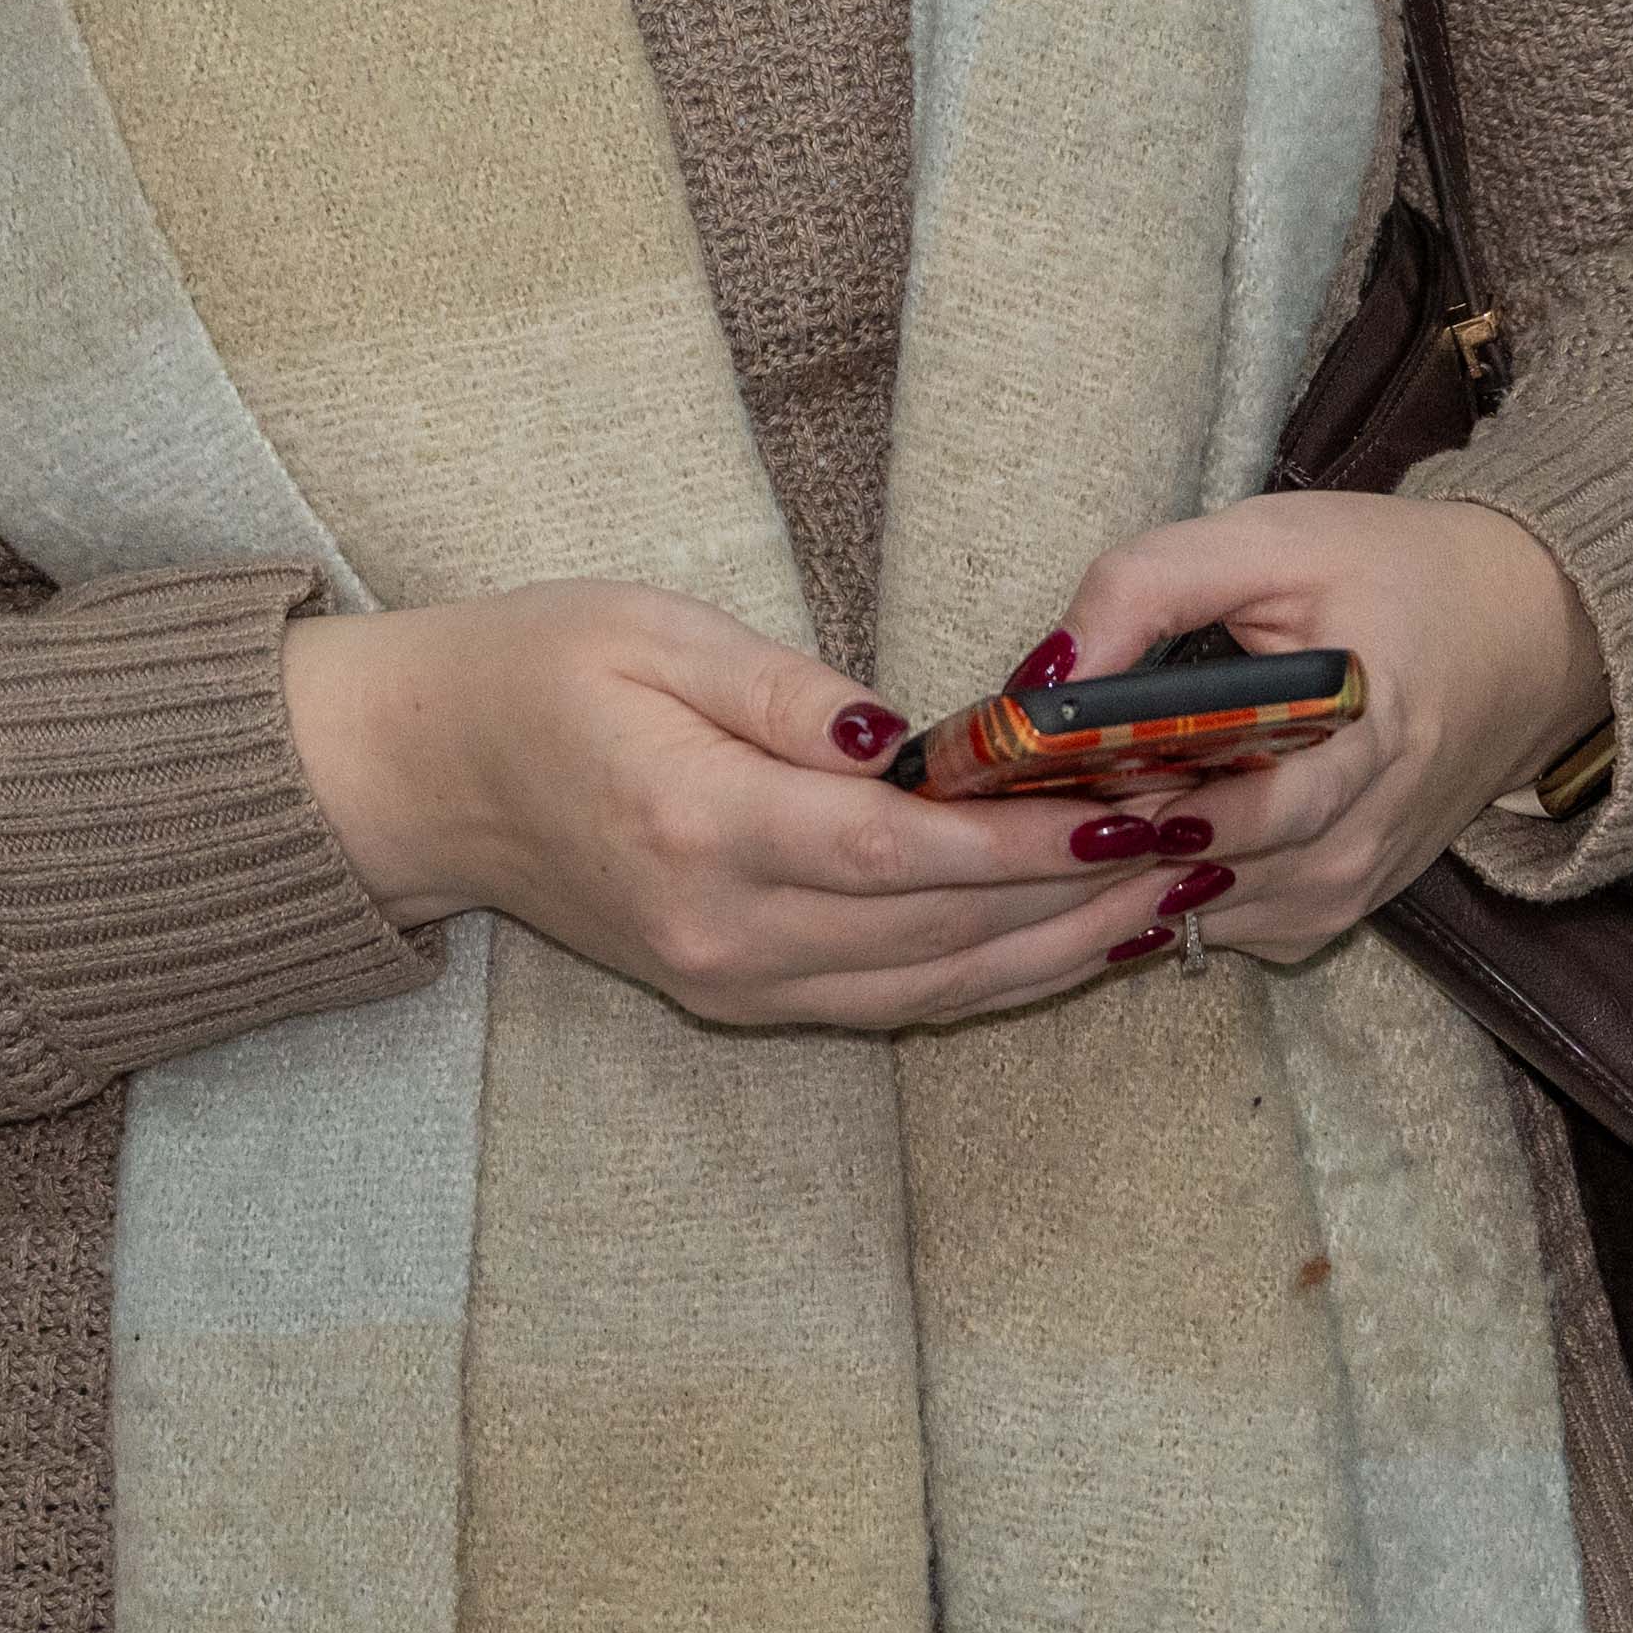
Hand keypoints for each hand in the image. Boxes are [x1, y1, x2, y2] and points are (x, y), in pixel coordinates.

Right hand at [278, 583, 1222, 1033]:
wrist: (426, 778)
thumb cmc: (535, 671)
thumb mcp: (651, 631)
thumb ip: (786, 693)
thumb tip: (908, 738)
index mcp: (696, 823)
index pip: (896, 852)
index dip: (1026, 842)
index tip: (1136, 809)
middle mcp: (721, 929)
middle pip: (936, 934)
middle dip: (1082, 895)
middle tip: (1206, 841)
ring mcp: (728, 980)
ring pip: (930, 985)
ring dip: (1061, 949)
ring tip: (1180, 893)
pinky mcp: (735, 997)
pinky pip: (892, 1001)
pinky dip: (994, 975)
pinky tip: (1077, 938)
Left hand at [999, 492, 1606, 971]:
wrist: (1525, 635)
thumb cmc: (1390, 576)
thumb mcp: (1270, 541)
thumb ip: (1147, 587)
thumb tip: (1039, 677)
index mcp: (1370, 735)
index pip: (1257, 812)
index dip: (1150, 813)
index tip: (1056, 800)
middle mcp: (1364, 837)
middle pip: (1209, 877)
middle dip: (1101, 852)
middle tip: (1002, 820)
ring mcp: (1352, 888)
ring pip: (1201, 915)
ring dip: (1116, 880)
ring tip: (1034, 825)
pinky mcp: (1334, 911)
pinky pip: (1221, 927)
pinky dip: (1157, 891)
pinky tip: (1108, 839)